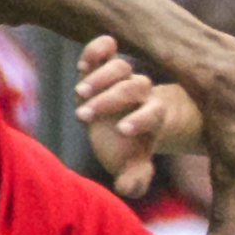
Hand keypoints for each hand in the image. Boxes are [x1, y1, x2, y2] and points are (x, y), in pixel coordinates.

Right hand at [73, 36, 175, 196]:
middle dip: (109, 101)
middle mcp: (142, 94)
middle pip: (135, 86)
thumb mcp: (131, 170)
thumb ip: (134, 181)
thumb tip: (129, 186)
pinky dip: (96, 49)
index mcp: (153, 117)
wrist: (119, 130)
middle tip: (82, 118)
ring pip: (122, 66)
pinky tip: (83, 65)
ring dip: (100, 78)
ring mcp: (124, 77)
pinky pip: (106, 47)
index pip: (154, 113)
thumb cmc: (126, 150)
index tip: (121, 131)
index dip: (141, 120)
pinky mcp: (105, 64)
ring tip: (79, 94)